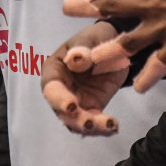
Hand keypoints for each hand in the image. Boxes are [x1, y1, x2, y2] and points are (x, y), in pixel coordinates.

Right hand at [40, 20, 125, 135]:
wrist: (112, 46)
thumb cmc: (94, 38)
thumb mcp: (89, 38)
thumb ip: (82, 49)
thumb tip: (76, 59)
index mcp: (54, 71)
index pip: (51, 89)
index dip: (59, 99)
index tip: (71, 106)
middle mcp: (61, 90)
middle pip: (62, 112)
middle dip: (75, 119)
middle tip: (89, 122)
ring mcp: (76, 102)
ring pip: (78, 122)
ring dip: (91, 126)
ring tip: (108, 125)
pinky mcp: (92, 108)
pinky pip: (95, 121)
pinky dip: (104, 126)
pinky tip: (114, 126)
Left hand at [64, 0, 165, 91]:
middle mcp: (153, 6)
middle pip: (114, 8)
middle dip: (86, 8)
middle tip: (64, 8)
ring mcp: (164, 28)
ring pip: (130, 42)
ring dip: (108, 52)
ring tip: (87, 61)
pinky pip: (159, 63)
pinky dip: (148, 76)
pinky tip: (135, 87)